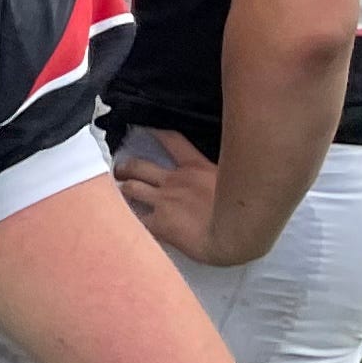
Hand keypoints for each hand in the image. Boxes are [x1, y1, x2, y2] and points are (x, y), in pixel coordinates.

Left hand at [114, 129, 246, 265]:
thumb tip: (226, 167)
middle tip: (120, 171)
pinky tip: (123, 221)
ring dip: (122, 188)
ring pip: (131, 188)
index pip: (172, 140)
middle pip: (140, 165)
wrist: (237, 236)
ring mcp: (164, 200)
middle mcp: (175, 180)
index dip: (155, 131)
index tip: (142, 125)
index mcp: (195, 168)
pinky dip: (127, 219)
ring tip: (117, 192)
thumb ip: (220, 172)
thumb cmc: (244, 212)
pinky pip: (135, 218)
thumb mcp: (233, 181)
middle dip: (126, 167)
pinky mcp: (159, 223)